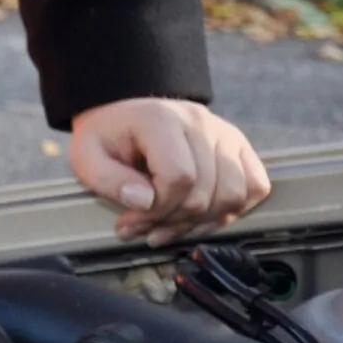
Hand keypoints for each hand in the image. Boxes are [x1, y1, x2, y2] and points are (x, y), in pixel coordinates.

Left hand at [70, 98, 270, 246]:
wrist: (123, 114)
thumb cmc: (106, 137)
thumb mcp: (87, 157)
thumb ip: (109, 180)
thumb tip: (144, 202)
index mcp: (161, 120)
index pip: (180, 178)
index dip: (158, 209)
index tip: (131, 218)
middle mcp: (200, 123)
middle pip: (208, 192)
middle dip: (173, 220)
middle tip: (142, 228)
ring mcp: (224, 134)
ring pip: (235, 195)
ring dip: (203, 222)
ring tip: (168, 227)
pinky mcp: (238, 146)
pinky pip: (255, 186)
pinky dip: (231, 211)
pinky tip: (200, 219)